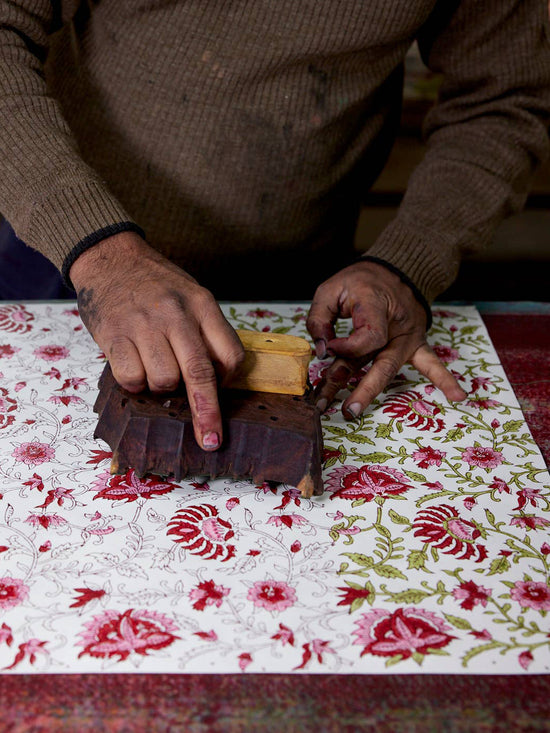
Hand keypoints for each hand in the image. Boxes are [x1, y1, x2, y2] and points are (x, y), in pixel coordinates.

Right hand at [70, 232, 243, 449]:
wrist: (111, 257)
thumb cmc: (155, 283)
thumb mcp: (192, 295)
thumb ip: (207, 330)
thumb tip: (218, 378)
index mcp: (202, 304)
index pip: (230, 354)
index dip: (229, 381)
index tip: (222, 392)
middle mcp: (177, 314)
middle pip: (200, 373)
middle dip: (207, 413)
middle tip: (211, 441)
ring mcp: (145, 324)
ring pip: (165, 380)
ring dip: (161, 387)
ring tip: (153, 366)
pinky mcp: (115, 335)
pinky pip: (132, 379)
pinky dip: (135, 384)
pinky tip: (134, 366)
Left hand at [306, 260, 466, 416]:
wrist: (394, 269)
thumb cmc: (359, 281)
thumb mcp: (331, 290)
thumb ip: (319, 319)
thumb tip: (320, 352)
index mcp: (376, 306)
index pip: (366, 338)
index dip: (345, 348)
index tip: (327, 348)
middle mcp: (397, 324)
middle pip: (381, 363)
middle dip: (361, 389)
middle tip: (344, 410)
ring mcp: (409, 337)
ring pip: (389, 368)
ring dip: (368, 392)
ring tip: (352, 413)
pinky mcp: (416, 343)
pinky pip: (431, 362)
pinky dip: (445, 379)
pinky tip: (458, 396)